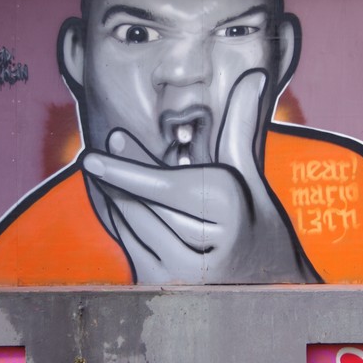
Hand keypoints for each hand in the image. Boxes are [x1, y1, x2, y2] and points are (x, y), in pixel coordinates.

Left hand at [82, 69, 315, 283]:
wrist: (268, 286)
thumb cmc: (256, 222)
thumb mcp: (249, 176)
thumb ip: (240, 127)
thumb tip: (255, 76)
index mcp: (228, 206)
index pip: (164, 185)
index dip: (126, 168)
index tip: (95, 153)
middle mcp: (207, 242)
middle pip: (144, 202)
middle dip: (117, 177)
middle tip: (94, 155)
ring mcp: (183, 272)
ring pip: (134, 224)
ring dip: (113, 198)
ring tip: (99, 176)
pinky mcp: (165, 285)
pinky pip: (131, 244)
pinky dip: (118, 222)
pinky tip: (112, 203)